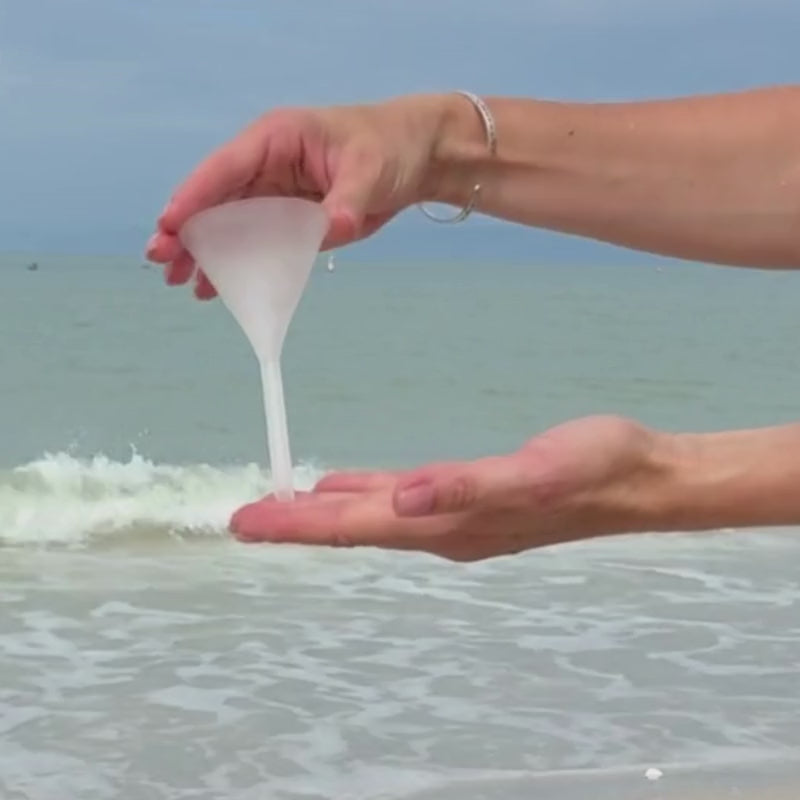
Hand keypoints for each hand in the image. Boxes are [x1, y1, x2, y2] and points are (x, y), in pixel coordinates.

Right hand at [146, 94, 456, 298]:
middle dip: (188, 231)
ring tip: (182, 282)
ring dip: (206, 253)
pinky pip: (255, 242)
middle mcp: (267, 165)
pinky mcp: (289, 218)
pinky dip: (237, 263)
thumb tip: (330, 227)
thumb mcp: (370, 168)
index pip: (226, 167)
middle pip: (217, 199)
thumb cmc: (391, 146)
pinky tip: (217, 287)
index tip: (169, 225)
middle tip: (162, 262)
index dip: (195, 196)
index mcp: (277, 139)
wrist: (416, 158)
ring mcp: (276, 193)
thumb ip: (347, 199)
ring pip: (230, 224)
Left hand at [230, 416, 675, 560]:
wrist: (637, 478)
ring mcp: (455, 515)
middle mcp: (442, 527)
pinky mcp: (469, 496)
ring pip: (372, 515)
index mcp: (447, 523)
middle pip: (353, 528)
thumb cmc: (592, 469)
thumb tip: (402, 498)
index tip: (246, 524)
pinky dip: (363, 494)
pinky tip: (347, 487)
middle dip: (296, 524)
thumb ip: (467, 487)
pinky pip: (399, 499)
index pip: (356, 528)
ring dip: (324, 513)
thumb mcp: (535, 472)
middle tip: (243, 518)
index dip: (299, 526)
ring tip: (281, 505)